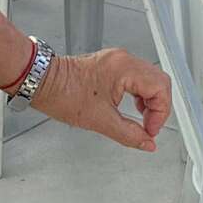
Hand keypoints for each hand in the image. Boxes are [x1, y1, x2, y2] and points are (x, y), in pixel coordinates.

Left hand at [31, 47, 170, 152]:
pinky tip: (133, 107)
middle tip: (149, 126)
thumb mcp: (101, 121)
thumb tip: (147, 143)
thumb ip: (130, 134)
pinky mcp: (111, 65)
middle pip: (159, 81)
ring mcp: (118, 60)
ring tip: (142, 119)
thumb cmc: (64, 94)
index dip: (161, 113)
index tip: (150, 130)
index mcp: (125, 69)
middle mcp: (124, 60)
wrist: (42, 83)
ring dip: (150, 101)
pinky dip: (140, 94)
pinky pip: (137, 77)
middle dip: (159, 107)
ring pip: (150, 79)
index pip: (161, 88)